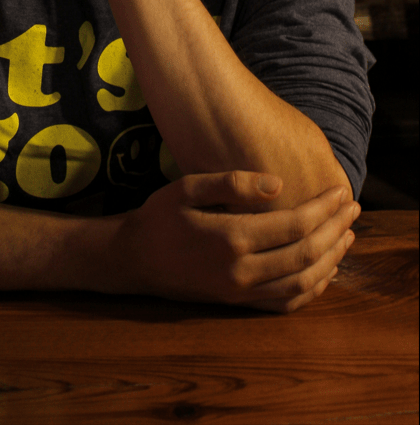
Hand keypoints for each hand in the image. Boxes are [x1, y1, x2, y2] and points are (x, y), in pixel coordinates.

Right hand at [110, 170, 359, 312]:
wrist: (133, 260)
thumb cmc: (159, 217)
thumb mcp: (187, 187)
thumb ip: (231, 183)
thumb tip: (278, 184)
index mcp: (231, 236)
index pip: (294, 224)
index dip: (323, 209)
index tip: (341, 192)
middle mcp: (241, 269)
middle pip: (306, 253)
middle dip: (335, 230)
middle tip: (353, 209)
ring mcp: (241, 292)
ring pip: (302, 281)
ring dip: (331, 259)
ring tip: (346, 236)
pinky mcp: (238, 304)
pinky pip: (285, 303)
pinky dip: (312, 289)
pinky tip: (324, 271)